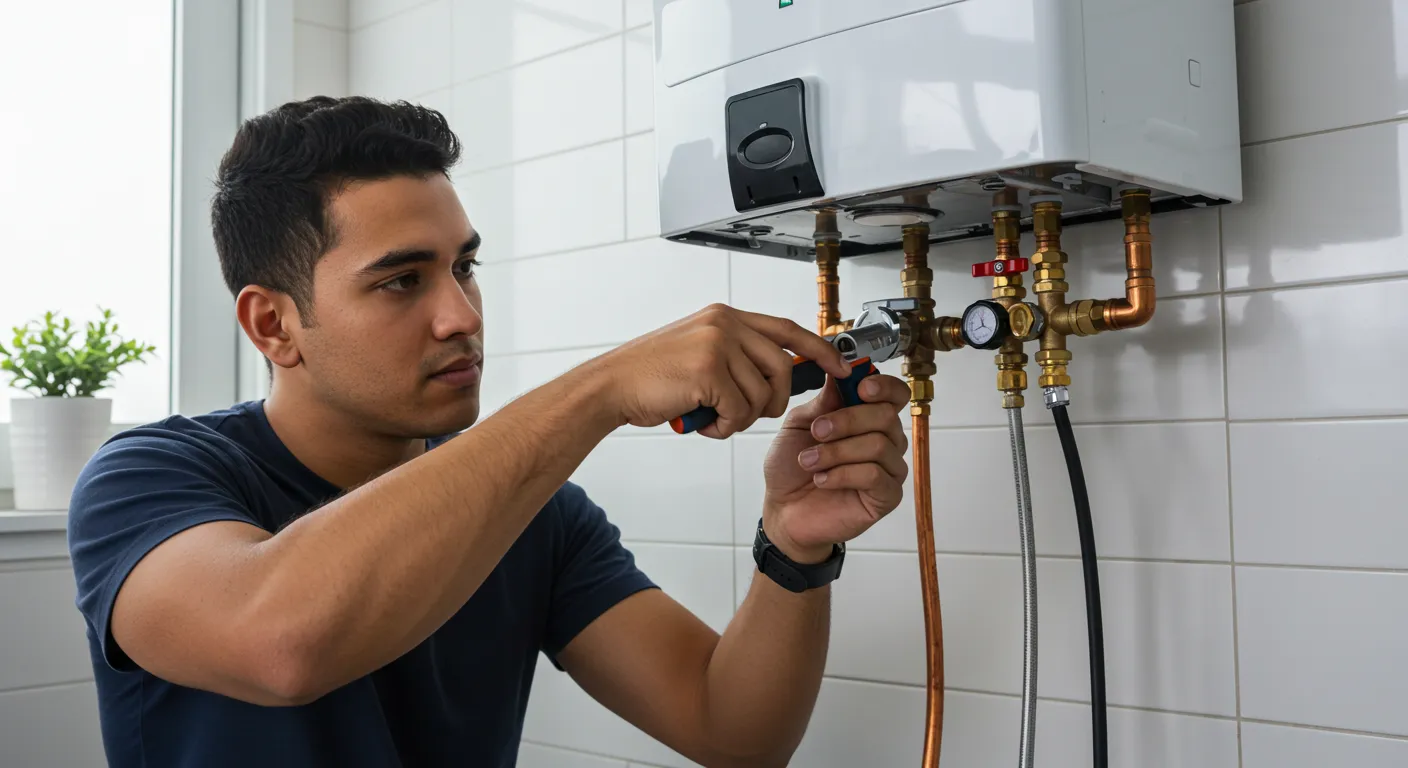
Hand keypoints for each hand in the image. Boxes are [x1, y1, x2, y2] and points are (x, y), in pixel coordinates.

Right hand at [591, 304, 850, 438]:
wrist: (612, 386)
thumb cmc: (653, 376)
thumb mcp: (699, 351)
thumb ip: (735, 354)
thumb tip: (777, 376)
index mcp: (726, 317)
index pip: (788, 329)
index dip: (818, 349)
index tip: (839, 366)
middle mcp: (725, 324)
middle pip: (782, 368)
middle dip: (774, 402)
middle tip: (748, 416)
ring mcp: (717, 344)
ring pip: (760, 394)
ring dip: (741, 419)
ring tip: (713, 418)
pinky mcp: (708, 370)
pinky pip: (739, 410)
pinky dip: (724, 427)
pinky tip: (702, 423)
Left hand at [759, 372, 909, 562]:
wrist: (783, 509)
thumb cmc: (792, 466)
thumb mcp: (801, 424)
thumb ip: (824, 400)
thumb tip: (841, 370)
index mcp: (869, 418)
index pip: (895, 394)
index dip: (883, 387)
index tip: (860, 387)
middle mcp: (886, 441)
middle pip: (886, 417)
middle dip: (847, 419)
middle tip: (817, 431)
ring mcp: (890, 470)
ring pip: (878, 445)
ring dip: (836, 451)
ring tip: (808, 461)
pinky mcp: (886, 497)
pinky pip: (875, 476)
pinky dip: (842, 474)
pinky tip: (821, 480)